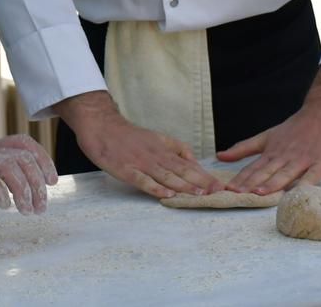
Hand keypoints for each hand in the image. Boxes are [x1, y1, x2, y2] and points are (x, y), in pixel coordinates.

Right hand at [0, 135, 57, 222]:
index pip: (23, 142)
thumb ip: (1, 178)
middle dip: (37, 183)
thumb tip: (30, 187)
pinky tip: (5, 206)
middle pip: (21, 156)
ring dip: (22, 190)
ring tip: (26, 210)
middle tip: (40, 207)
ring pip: (7, 165)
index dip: (43, 158)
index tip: (52, 181)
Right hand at [57, 91, 222, 198]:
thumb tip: (193, 160)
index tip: (219, 185)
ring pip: (165, 175)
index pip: (188, 163)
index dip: (204, 175)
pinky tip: (166, 194)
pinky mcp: (125, 169)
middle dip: (200, 182)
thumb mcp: (156, 137)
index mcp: (163, 148)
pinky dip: (155, 188)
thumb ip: (175, 148)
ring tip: (199, 194)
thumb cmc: (128, 135)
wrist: (101, 125)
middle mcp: (155, 155)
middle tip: (217, 192)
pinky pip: (142, 180)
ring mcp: (140, 163)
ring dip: (183, 185)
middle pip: (181, 170)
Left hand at [217, 65, 320, 194]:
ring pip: (286, 173)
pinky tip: (298, 193)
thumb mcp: (267, 136)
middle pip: (266, 171)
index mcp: (271, 151)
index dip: (240, 179)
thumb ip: (244, 148)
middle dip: (250, 183)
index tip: (227, 190)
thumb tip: (219, 156)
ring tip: (259, 192)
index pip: (253, 167)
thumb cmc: (295, 128)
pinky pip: (313, 175)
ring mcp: (303, 159)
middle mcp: (285, 156)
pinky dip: (306, 184)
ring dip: (272, 183)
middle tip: (236, 194)